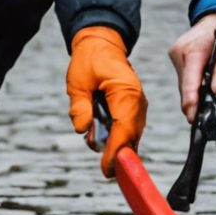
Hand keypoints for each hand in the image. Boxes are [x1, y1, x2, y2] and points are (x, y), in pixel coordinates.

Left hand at [66, 26, 146, 177]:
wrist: (101, 44)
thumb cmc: (88, 61)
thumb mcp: (76, 82)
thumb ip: (79, 106)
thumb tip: (83, 129)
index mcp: (126, 92)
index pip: (123, 129)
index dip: (116, 152)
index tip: (108, 170)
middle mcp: (138, 101)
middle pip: (131, 137)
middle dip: (117, 154)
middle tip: (105, 171)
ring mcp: (139, 104)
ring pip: (132, 135)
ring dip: (116, 144)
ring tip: (95, 139)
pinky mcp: (135, 107)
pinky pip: (130, 128)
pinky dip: (118, 137)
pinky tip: (103, 136)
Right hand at [170, 12, 215, 122]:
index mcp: (192, 50)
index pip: (190, 80)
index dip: (191, 100)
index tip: (192, 116)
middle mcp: (179, 53)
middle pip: (185, 85)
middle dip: (192, 103)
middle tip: (198, 123)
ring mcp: (176, 56)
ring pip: (184, 84)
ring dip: (192, 96)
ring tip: (198, 115)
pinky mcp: (178, 59)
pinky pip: (184, 78)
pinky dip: (191, 88)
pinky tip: (198, 98)